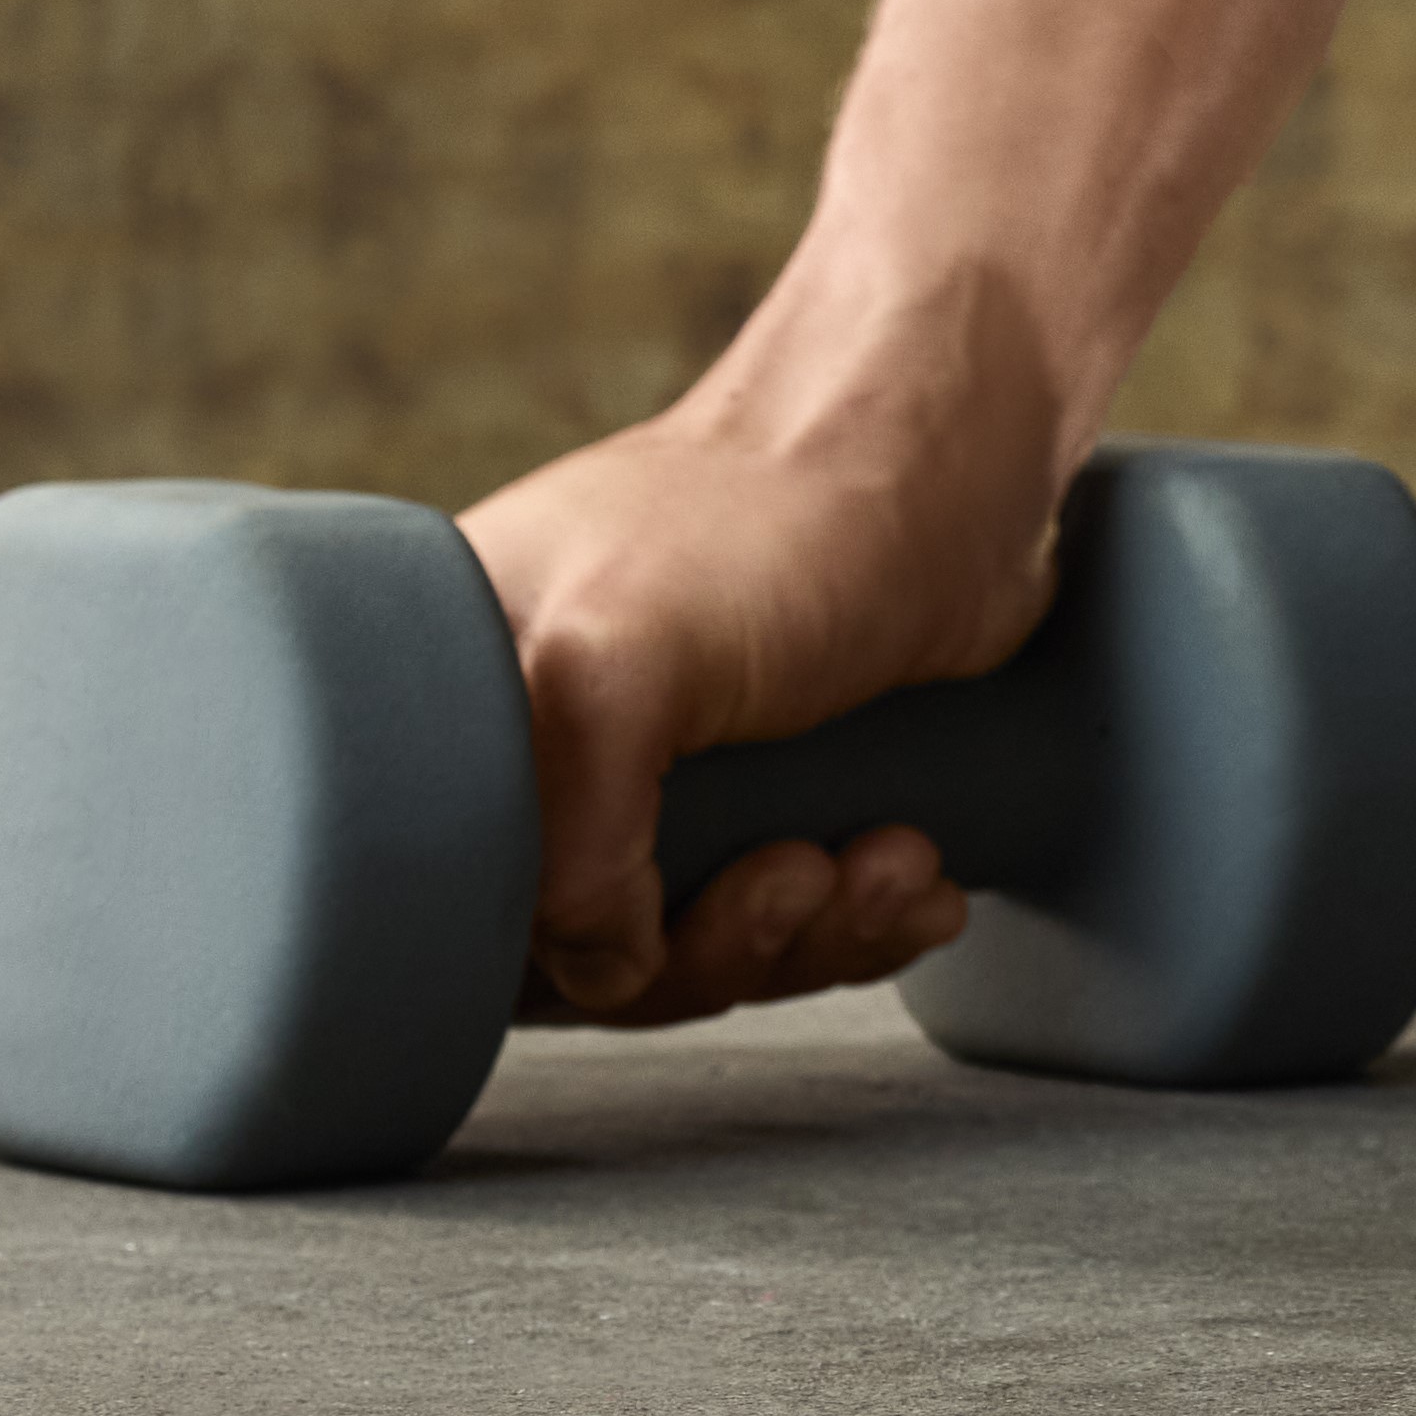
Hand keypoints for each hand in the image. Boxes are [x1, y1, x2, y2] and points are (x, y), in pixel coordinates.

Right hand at [454, 400, 1061, 1024]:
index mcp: (470, 696)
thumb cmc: (779, 515)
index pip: (462, 901)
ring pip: (706, 940)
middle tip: (795, 878)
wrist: (952, 445)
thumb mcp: (617, 661)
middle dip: (719, 947)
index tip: (655, 920)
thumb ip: (566, 837)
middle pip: (595, 950)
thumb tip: (598, 969)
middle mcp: (555, 732)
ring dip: (806, 934)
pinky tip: (914, 874)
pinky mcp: (781, 780)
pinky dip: (860, 918)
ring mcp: (672, 762)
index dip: (563, 954)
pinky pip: (796, 916)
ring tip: (883, 864)